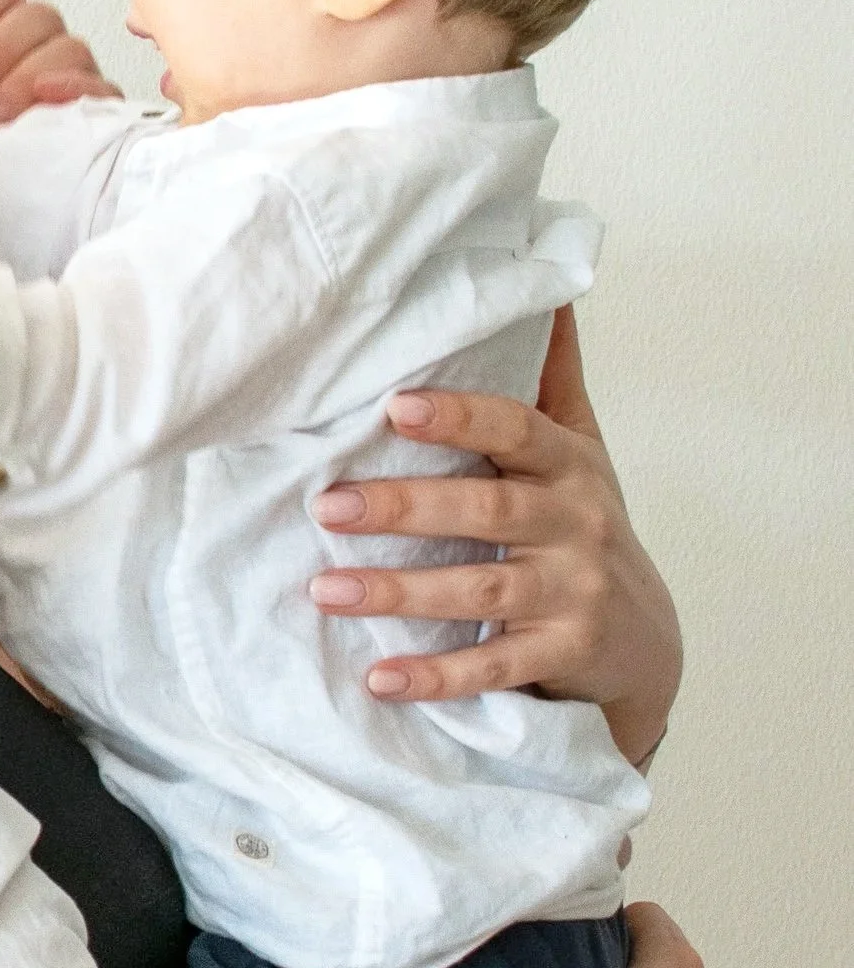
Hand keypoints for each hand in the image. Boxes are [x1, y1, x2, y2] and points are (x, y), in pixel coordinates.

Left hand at [309, 313, 683, 764]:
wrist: (642, 642)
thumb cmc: (585, 529)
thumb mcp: (580, 451)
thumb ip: (552, 379)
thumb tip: (545, 289)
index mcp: (568, 464)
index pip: (517, 428)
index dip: (460, 415)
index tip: (395, 407)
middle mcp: (577, 523)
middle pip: (488, 508)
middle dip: (405, 507)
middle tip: (328, 506)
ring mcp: (574, 592)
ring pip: (483, 588)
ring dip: (400, 593)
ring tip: (325, 589)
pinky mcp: (564, 655)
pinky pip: (494, 667)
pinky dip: (437, 676)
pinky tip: (379, 678)